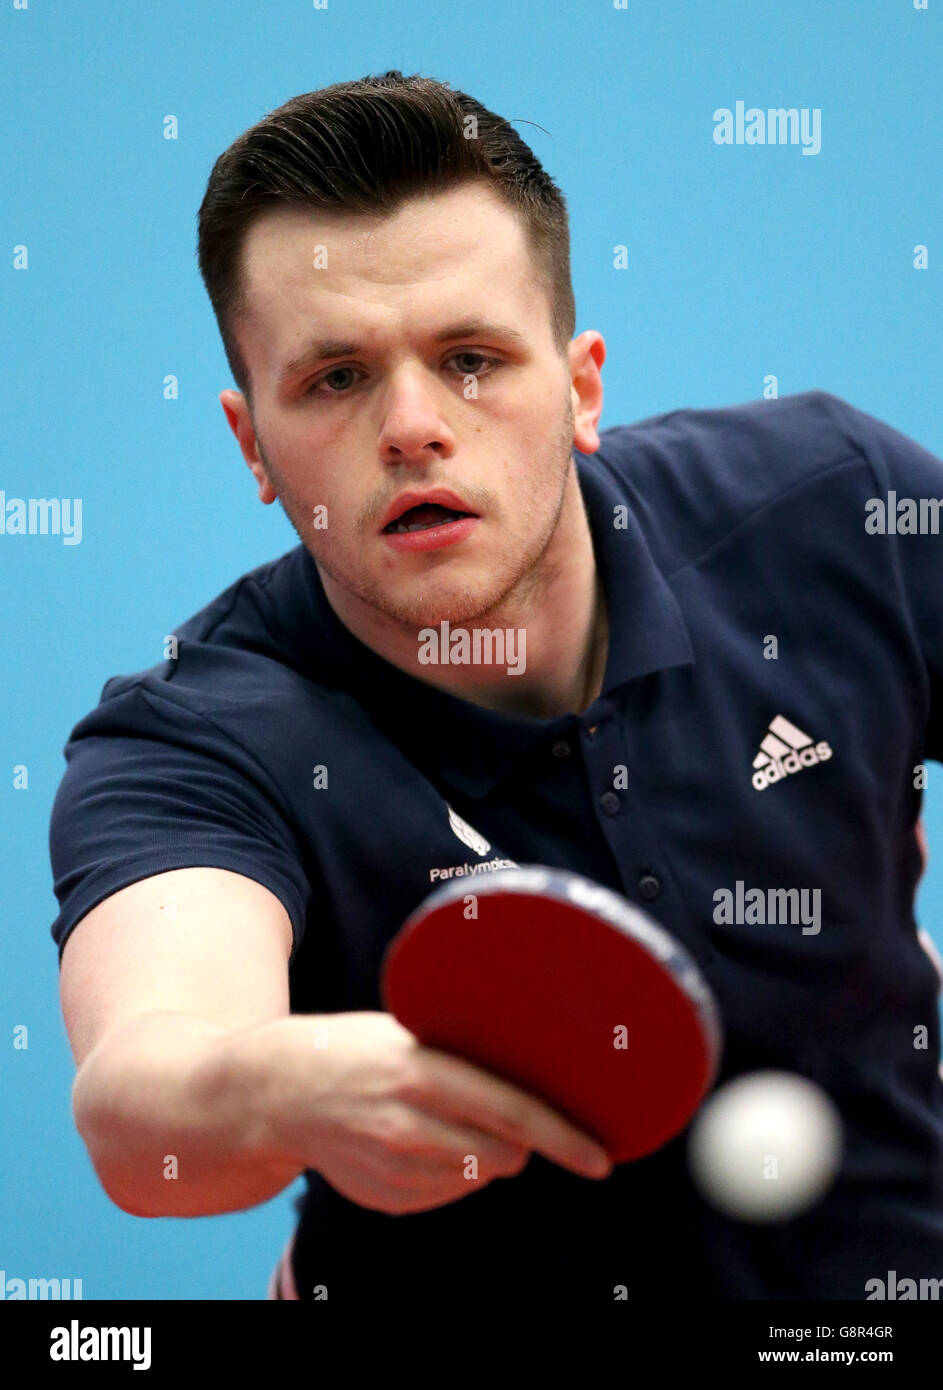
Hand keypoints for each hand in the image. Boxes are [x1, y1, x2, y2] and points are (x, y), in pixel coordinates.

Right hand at [258, 1011, 613, 1214]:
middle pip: (503, 1155)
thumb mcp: (408, 1033)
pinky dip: (452, 1172)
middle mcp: (410, 1126)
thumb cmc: (356, 1050)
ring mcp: (396, 1169)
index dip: (563, 1138)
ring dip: (484, 1155)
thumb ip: (464, 1054)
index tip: (599, 1158)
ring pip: (478, 1176)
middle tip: (501, 1114)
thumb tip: (535, 1065)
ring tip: (444, 1117)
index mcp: (423, 1073)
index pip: (512, 1113)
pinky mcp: (387, 1197)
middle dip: (519, 1142)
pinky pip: (448, 1193)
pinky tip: (420, 1139)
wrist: (281, 1092)